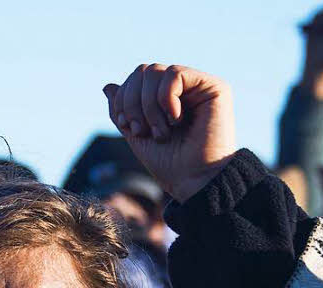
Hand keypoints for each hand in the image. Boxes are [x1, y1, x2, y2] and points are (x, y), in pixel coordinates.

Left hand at [103, 65, 235, 202]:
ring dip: (149, 106)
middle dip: (132, 102)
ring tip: (161, 132)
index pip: (136, 79)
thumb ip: (123, 111)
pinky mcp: (213, 87)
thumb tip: (108, 86)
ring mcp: (198, 86)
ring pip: (155, 71)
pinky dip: (165, 98)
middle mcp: (184, 89)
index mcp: (166, 99)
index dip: (123, 99)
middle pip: (143, 71)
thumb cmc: (170, 165)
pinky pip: (174, 74)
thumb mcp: (137, 136)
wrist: (195, 181)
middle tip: (141, 131)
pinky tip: (175, 120)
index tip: (127, 127)